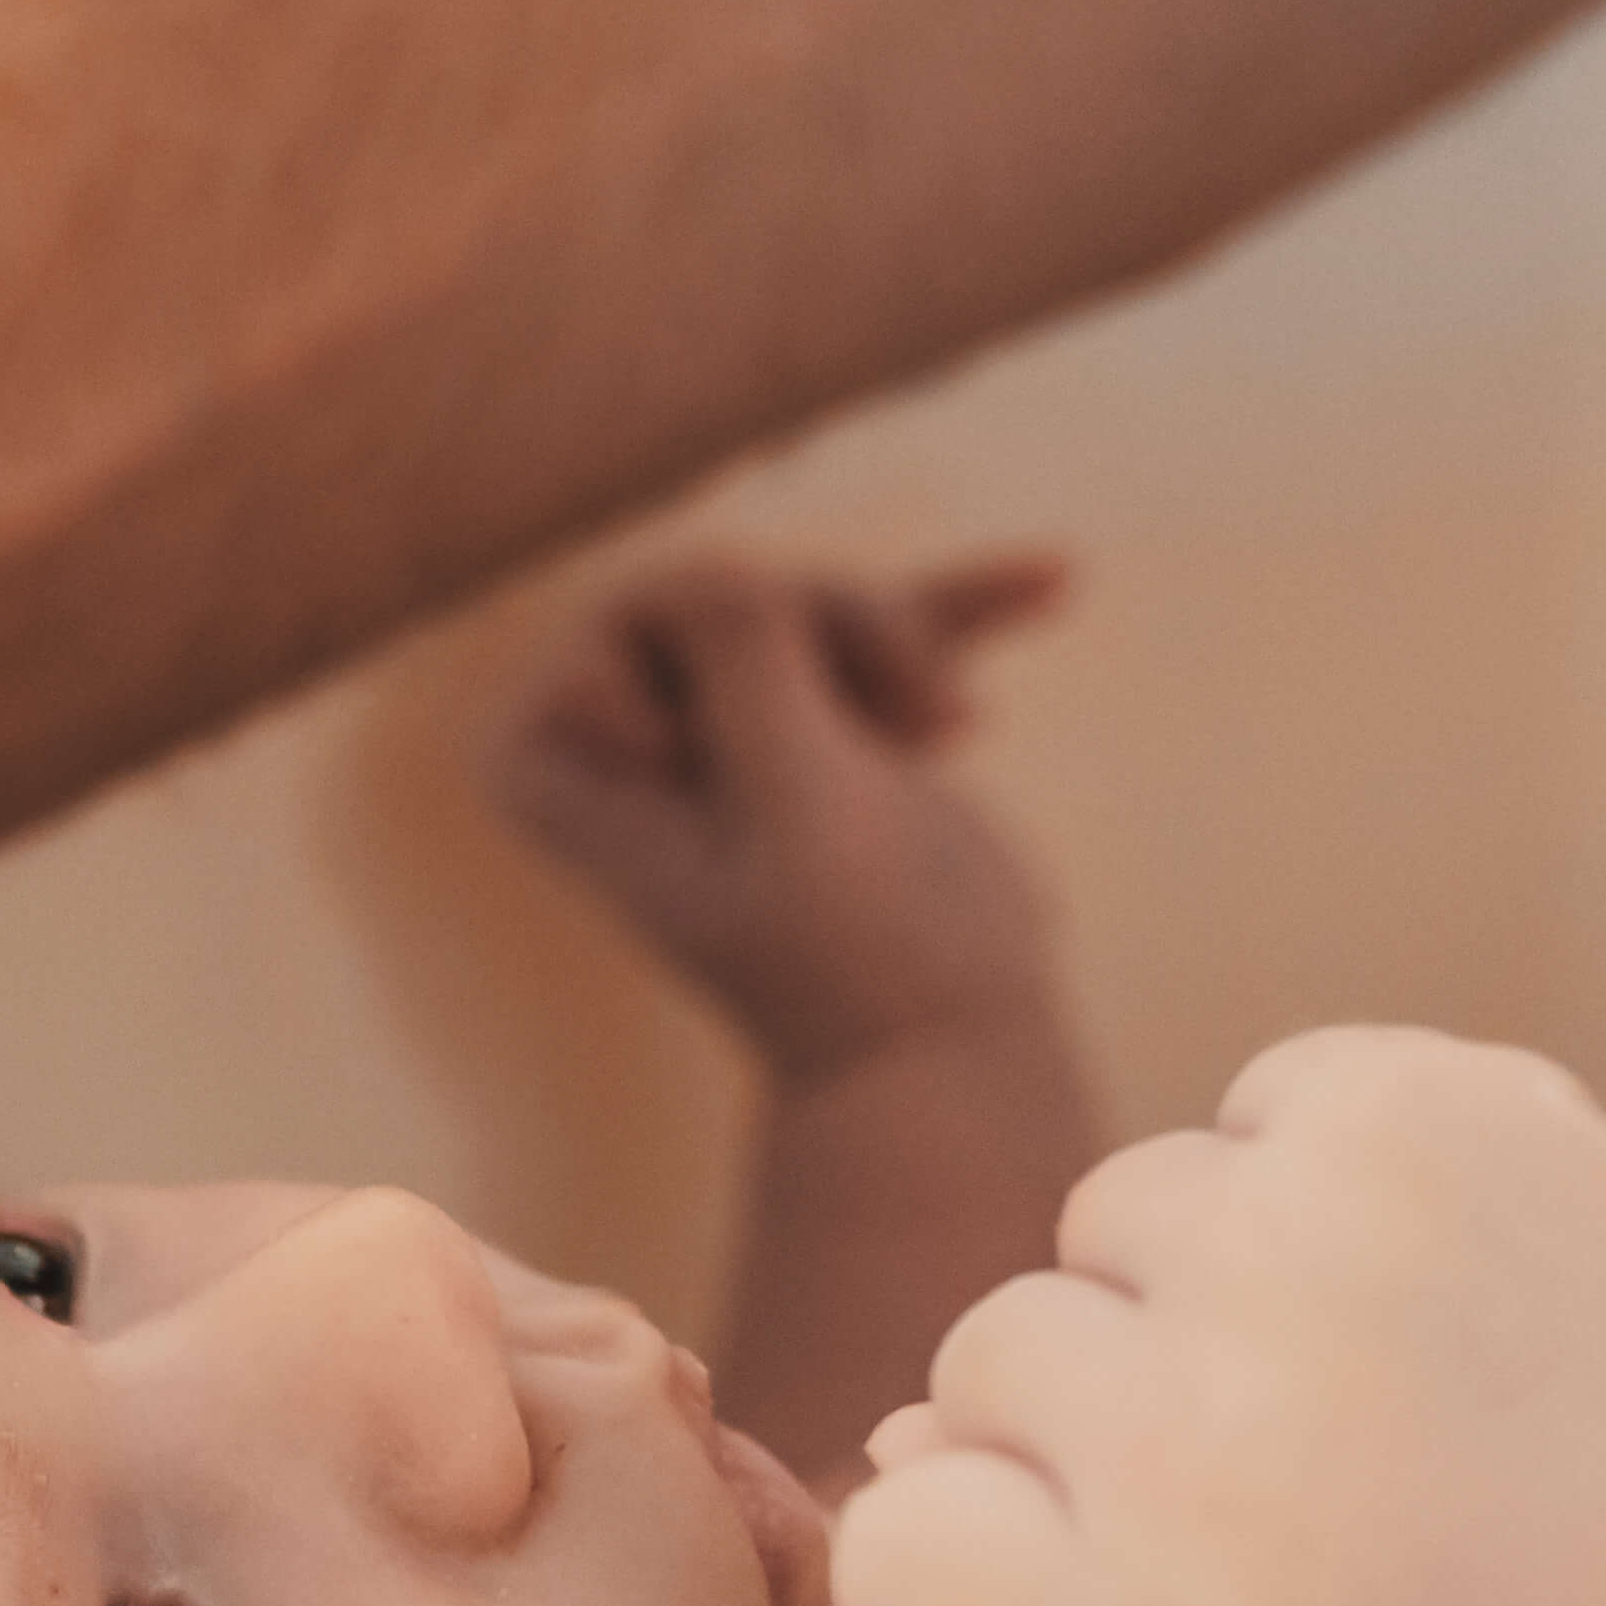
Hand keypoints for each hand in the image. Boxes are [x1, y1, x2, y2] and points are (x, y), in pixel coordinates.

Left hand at [485, 550, 1069, 1074]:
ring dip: (892, 638)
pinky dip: (965, 604)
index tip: (722, 765)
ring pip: (804, 599)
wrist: (941, 1048)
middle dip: (822, 627)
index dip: (701, 662)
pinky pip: (887, 625)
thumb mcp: (791, 804)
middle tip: (909, 712)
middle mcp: (619, 743)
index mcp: (553, 774)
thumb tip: (719, 558)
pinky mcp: (830, 722)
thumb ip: (743, 664)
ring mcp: (727, 726)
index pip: (615, 620)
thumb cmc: (851, 957)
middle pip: (720, 591)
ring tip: (952, 723)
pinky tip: (1052, 580)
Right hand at [829, 1026, 1605, 1605]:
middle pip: (980, 1361)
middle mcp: (1210, 1439)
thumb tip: (891, 1435)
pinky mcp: (1416, 1104)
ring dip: (1208, 1281)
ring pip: (1110, 1216)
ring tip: (1384, 1378)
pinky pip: (1248, 1105)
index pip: (889, 1546)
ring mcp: (1312, 1248)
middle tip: (1315, 1499)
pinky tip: (1445, 1273)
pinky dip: (1323, 1173)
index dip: (987, 1561)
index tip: (1150, 1602)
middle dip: (1106, 1419)